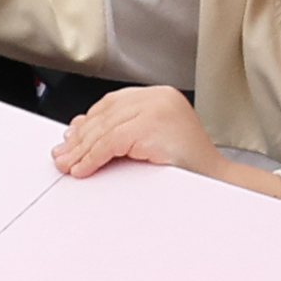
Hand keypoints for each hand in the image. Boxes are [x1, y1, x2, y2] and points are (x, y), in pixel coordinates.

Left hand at [54, 85, 236, 183]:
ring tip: (68, 165)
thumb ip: (124, 133)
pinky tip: (83, 168)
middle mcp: (158, 97)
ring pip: (104, 129)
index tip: (70, 137)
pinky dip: (92, 157)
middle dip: (79, 139)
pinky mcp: (151, 126)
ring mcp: (156, 109)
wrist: (218, 183)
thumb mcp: (152, 142)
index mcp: (160, 96)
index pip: (112, 103)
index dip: (88, 122)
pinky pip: (110, 142)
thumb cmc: (191, 168)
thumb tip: (83, 134)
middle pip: (105, 115)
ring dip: (81, 151)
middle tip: (62, 155)